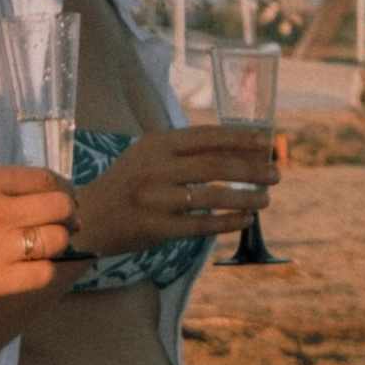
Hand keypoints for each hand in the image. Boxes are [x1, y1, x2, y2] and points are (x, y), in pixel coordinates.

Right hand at [0, 163, 78, 311]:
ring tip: (44, 247)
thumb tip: (58, 204)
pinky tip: (31, 269)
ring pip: (57, 239)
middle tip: (64, 224)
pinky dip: (45, 270)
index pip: (45, 179)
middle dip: (68, 215)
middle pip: (60, 206)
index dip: (64, 190)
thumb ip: (5, 194)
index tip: (66, 200)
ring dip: (58, 243)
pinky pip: (45, 273)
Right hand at [70, 125, 274, 261]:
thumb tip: (238, 150)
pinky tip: (245, 221)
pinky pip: (200, 225)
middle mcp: (155, 168)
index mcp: (156, 144)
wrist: (88, 220)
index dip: (241, 139)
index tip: (267, 143)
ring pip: (212, 196)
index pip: (206, 136)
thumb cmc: (127, 186)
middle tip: (276, 174)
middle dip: (251, 169)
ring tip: (266, 199)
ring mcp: (155, 199)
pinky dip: (227, 222)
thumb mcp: (147, 156)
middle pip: (214, 165)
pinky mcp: (155, 228)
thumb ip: (184, 151)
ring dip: (246, 197)